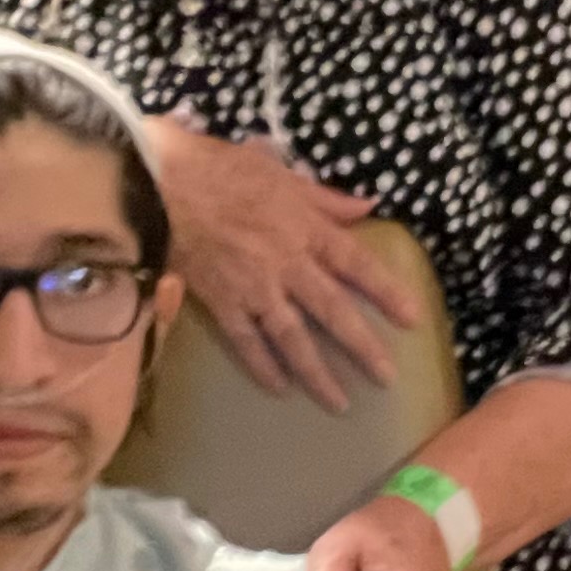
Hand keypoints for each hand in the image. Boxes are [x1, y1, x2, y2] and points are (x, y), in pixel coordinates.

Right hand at [142, 120, 416, 409]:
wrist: (158, 183)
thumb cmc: (218, 168)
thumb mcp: (278, 169)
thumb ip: (324, 196)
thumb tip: (366, 205)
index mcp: (305, 227)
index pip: (357, 264)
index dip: (386, 292)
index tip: (411, 319)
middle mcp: (287, 263)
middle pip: (332, 311)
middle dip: (362, 347)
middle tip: (386, 379)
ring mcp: (254, 288)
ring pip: (293, 337)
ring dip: (317, 373)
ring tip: (339, 403)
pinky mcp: (220, 302)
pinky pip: (246, 341)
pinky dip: (262, 366)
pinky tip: (279, 388)